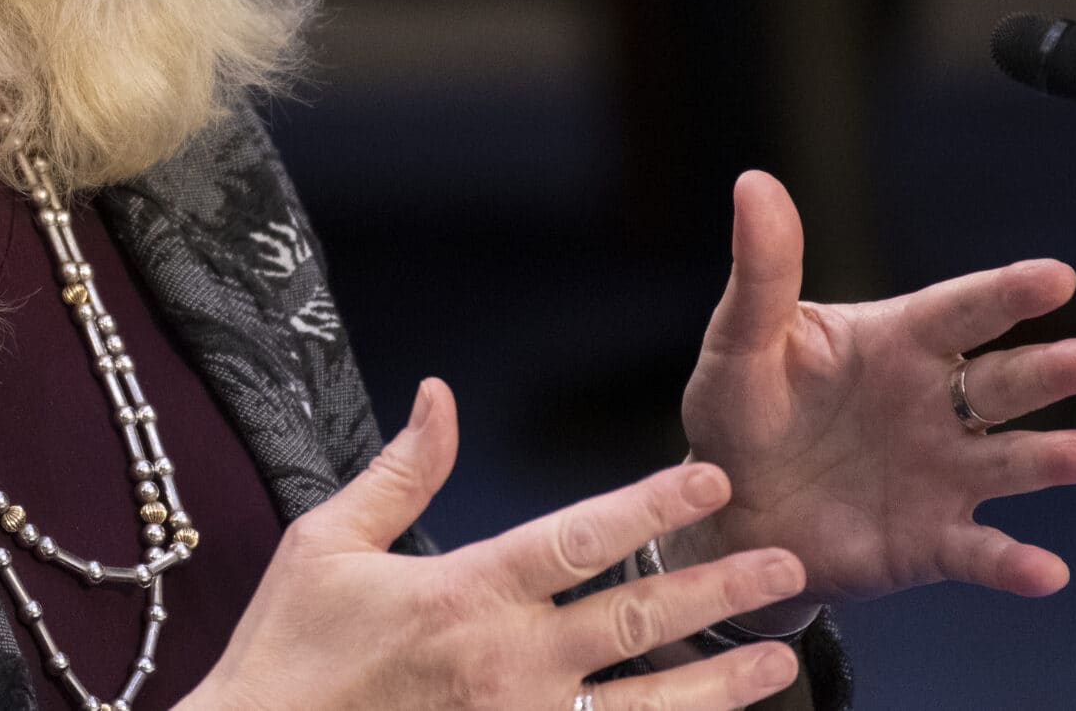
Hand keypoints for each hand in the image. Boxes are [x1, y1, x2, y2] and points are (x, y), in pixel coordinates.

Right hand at [183, 378, 807, 710]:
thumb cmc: (290, 648)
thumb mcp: (329, 541)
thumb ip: (403, 471)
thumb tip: (440, 395)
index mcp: (467, 592)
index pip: (581, 538)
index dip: (653, 505)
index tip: (711, 479)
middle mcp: (510, 664)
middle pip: (638, 622)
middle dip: (719, 590)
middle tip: (785, 563)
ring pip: (647, 709)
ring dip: (719, 685)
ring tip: (779, 661)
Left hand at [677, 170, 1075, 621]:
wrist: (724, 508)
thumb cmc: (739, 409)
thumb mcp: (742, 340)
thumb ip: (762, 270)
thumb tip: (754, 181)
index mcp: (895, 344)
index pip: (958, 311)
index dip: (1005, 294)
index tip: (1055, 276)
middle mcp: (934, 405)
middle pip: (1003, 382)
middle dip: (1051, 370)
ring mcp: (941, 473)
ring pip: (1011, 461)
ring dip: (1054, 457)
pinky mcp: (930, 540)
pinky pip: (978, 551)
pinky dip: (1013, 562)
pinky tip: (1042, 570)